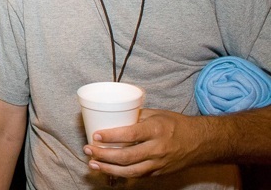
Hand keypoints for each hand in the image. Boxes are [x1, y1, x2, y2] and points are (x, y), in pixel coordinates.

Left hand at [82, 108, 206, 177]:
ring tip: (93, 164)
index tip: (95, 135)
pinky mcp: (158, 172)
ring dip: (108, 169)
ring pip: (130, 171)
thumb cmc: (177, 124)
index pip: (130, 135)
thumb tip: (114, 115)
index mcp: (156, 130)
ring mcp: (158, 163)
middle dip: (104, 155)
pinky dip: (121, 174)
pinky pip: (137, 175)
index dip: (111, 136)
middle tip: (88, 150)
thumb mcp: (157, 114)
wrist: (200, 142)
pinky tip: (108, 170)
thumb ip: (136, 116)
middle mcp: (157, 149)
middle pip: (126, 156)